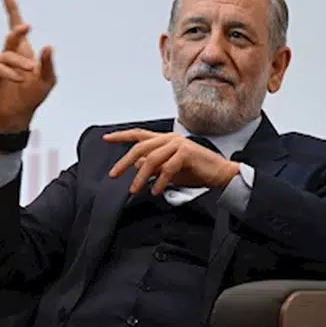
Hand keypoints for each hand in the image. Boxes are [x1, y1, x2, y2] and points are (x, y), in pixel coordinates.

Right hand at [0, 0, 56, 132]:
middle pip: (11, 36)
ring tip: (28, 74)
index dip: (11, 10)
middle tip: (27, 26)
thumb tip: (49, 46)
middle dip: (18, 31)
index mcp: (22, 51)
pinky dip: (9, 73)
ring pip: (7, 55)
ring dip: (20, 64)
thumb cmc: (32, 96)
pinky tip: (17, 80)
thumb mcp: (47, 80)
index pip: (15, 27)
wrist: (16, 115)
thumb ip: (48, 64)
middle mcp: (8, 54)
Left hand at [103, 129, 239, 194]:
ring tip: (134, 189)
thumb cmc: (195, 172)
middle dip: (124, 162)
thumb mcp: (169, 170)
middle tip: (114, 174)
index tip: (105, 138)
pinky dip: (159, 181)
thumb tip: (136, 166)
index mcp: (164, 140)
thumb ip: (153, 166)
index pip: (139, 135)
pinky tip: (156, 191)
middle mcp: (170, 139)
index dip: (121, 136)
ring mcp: (178, 144)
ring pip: (152, 158)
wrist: (220, 174)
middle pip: (140, 147)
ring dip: (140, 177)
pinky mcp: (187, 153)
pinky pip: (167, 168)